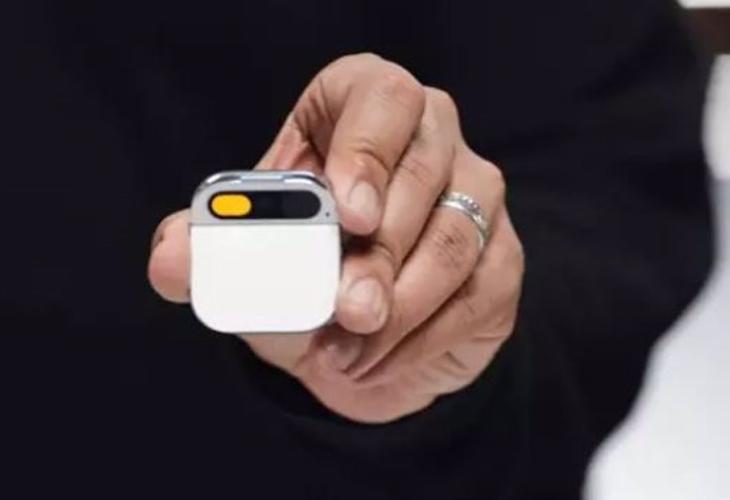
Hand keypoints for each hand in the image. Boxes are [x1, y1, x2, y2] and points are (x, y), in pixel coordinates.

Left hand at [148, 54, 523, 422]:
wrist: (358, 337)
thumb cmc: (306, 272)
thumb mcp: (254, 258)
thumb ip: (209, 253)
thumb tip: (169, 260)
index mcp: (365, 110)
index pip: (382, 97)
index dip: (367, 147)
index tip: (347, 213)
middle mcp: (433, 139)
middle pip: (424, 171)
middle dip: (381, 250)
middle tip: (346, 305)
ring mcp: (476, 197)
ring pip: (454, 237)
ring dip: (400, 303)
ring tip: (348, 348)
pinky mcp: (501, 258)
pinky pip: (474, 293)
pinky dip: (421, 337)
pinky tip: (377, 360)